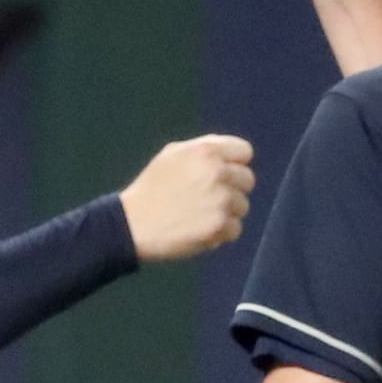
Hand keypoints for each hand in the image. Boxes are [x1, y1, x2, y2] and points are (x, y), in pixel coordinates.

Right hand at [120, 135, 254, 261]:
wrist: (133, 224)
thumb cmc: (152, 188)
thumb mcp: (173, 154)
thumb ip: (204, 149)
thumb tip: (231, 154)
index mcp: (207, 151)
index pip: (244, 152)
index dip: (234, 163)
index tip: (222, 175)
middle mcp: (218, 172)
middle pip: (248, 180)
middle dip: (232, 188)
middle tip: (208, 197)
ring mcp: (221, 200)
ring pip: (243, 206)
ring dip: (227, 212)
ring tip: (200, 214)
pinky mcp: (220, 226)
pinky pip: (235, 229)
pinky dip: (221, 233)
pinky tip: (200, 229)